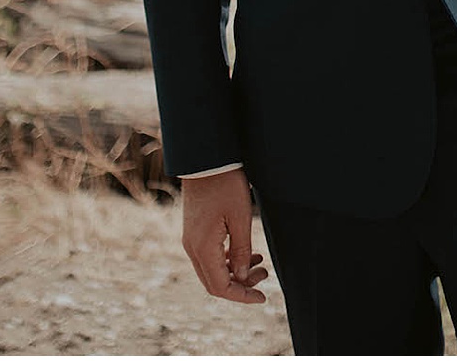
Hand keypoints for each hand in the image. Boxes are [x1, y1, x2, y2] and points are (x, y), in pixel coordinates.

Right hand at [179, 169, 268, 303]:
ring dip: (235, 272)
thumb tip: (242, 277)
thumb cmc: (225, 184)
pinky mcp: (194, 232)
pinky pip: (209, 257)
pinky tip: (247, 252)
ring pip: (212, 270)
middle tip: (265, 275)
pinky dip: (227, 260)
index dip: (242, 296)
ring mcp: (191, 240)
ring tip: (261, 263)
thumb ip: (241, 250)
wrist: (205, 159)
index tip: (263, 297)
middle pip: (214, 282)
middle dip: (241, 285)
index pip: (220, 287)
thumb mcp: (240, 217)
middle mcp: (192, 248)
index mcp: (203, 247)